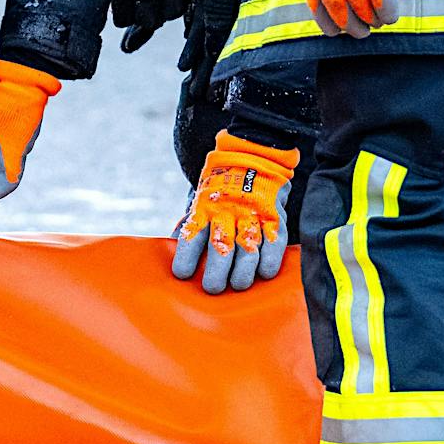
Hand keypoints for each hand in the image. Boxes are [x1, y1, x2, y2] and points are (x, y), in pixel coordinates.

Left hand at [171, 132, 295, 294]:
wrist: (251, 156)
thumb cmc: (219, 188)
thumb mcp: (199, 200)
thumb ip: (188, 224)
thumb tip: (169, 243)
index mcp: (204, 209)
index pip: (192, 235)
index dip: (186, 256)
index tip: (181, 275)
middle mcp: (227, 212)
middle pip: (220, 245)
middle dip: (216, 270)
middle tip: (212, 288)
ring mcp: (251, 214)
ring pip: (247, 246)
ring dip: (243, 269)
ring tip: (238, 285)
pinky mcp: (273, 216)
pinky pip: (273, 240)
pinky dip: (270, 258)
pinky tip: (265, 273)